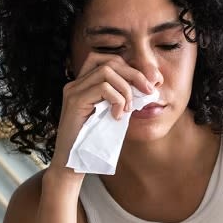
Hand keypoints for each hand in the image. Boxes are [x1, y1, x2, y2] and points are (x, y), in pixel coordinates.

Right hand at [49, 54, 160, 184]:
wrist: (73, 162)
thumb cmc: (94, 141)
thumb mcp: (112, 115)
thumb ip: (123, 100)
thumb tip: (147, 89)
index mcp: (84, 84)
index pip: (106, 59)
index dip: (130, 68)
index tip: (147, 85)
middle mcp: (76, 83)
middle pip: (109, 61)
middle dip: (135, 74)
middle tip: (149, 92)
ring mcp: (73, 91)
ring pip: (106, 71)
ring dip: (126, 90)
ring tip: (128, 109)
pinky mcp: (74, 102)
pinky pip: (103, 88)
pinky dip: (117, 100)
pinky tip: (118, 116)